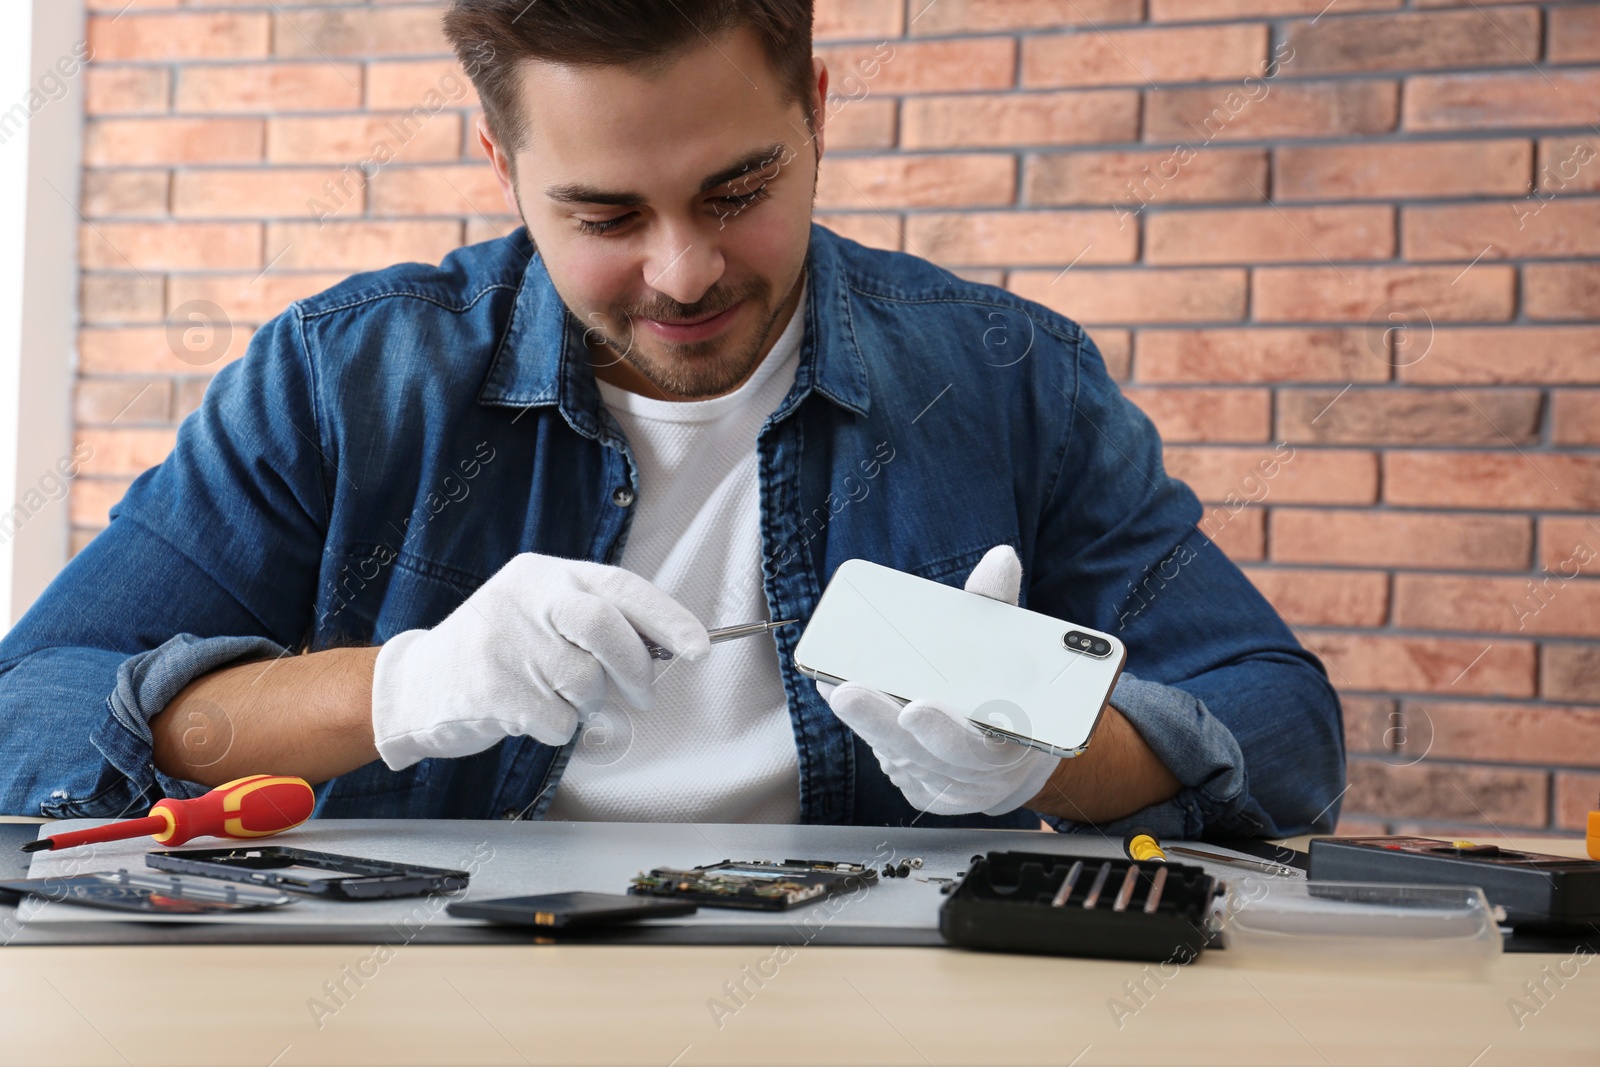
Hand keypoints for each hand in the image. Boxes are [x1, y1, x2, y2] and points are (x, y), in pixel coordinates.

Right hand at [371, 553, 708, 769]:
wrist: (415, 685)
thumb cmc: (497, 651)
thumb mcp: (540, 613)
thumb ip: (595, 622)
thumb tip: (665, 648)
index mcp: (546, 575)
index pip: (620, 588)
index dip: (668, 619)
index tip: (700, 648)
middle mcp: (526, 599)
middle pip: (606, 628)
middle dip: (636, 668)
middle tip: (643, 695)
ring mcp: (504, 642)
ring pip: (585, 682)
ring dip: (588, 705)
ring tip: (562, 699)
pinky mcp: (490, 687)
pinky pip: (558, 719)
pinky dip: (559, 728)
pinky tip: (533, 715)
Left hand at [817, 545, 1060, 815]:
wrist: (1016, 752)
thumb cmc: (1014, 692)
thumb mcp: (1014, 651)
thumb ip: (999, 608)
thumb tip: (1000, 558)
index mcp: (1013, 745)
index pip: (980, 748)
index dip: (945, 733)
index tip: (915, 708)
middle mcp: (979, 777)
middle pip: (925, 756)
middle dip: (882, 723)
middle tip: (848, 691)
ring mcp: (948, 788)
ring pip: (900, 759)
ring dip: (867, 724)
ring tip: (835, 685)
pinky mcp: (923, 788)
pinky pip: (892, 764)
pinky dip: (868, 731)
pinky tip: (840, 695)